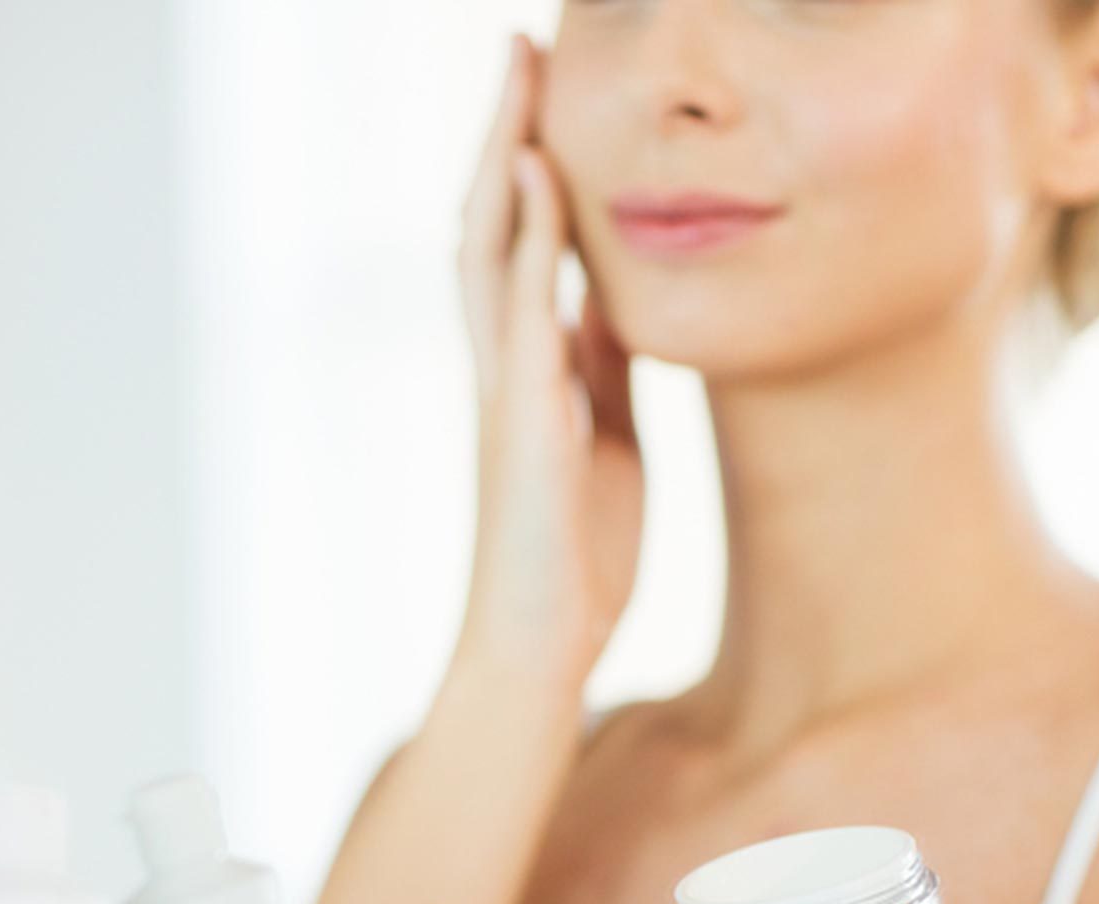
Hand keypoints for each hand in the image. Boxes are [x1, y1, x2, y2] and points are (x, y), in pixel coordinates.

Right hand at [456, 34, 643, 690]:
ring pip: (486, 251)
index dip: (530, 165)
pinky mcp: (521, 422)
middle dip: (502, 133)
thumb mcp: (608, 439)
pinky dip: (524, 242)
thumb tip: (611, 306)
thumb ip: (603, 371)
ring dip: (500, 160)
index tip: (544, 90)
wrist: (537, 649)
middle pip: (488, 224)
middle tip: (516, 49)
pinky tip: (535, 180)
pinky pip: (518, 314)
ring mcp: (504, 391)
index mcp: (529, 371)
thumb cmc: (572, 559)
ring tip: (517, 80)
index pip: (521, 245)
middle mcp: (502, 367)